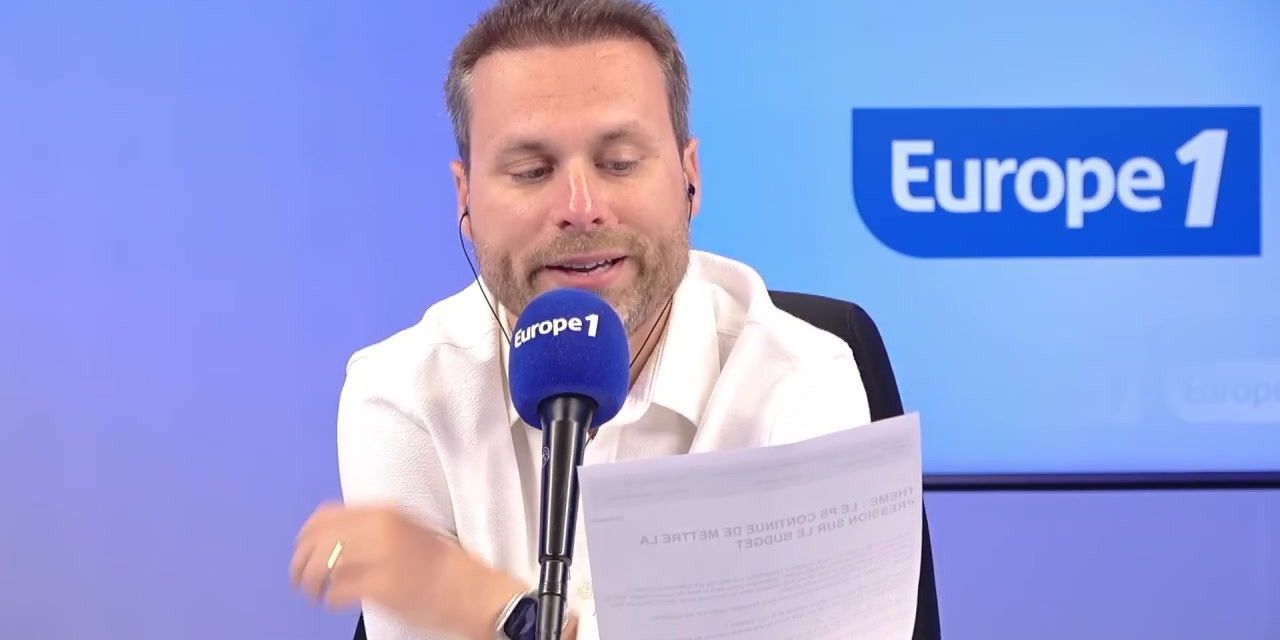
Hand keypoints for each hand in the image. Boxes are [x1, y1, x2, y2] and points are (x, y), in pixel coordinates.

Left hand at [290, 502, 525, 639]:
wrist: (470, 589)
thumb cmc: (440, 563)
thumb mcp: (406, 530)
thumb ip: (371, 527)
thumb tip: (330, 537)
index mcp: (384, 512)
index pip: (324, 516)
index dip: (306, 536)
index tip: (302, 551)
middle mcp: (379, 528)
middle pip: (317, 540)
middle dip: (301, 562)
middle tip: (301, 579)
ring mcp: (380, 556)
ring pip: (322, 566)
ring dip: (311, 583)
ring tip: (317, 593)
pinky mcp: (382, 586)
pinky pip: (337, 592)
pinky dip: (331, 599)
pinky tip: (337, 602)